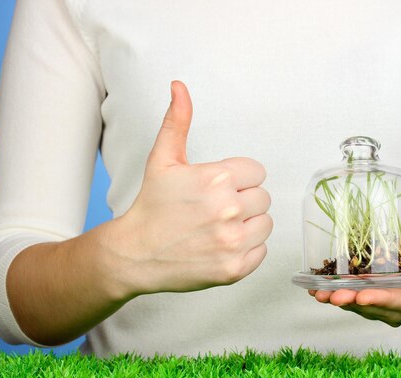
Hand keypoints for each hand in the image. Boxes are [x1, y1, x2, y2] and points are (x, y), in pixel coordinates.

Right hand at [103, 81, 272, 294]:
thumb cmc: (151, 206)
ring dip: (249, 225)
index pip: (257, 172)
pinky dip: (247, 250)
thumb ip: (177, 122)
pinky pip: (262, 251)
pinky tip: (222, 246)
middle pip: (263, 197)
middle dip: (243, 201)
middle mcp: (228, 209)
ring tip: (220, 227)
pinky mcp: (234, 269)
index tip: (218, 189)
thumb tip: (179, 86)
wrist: (135, 254)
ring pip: (266, 223)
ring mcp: (232, 242)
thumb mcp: (162, 160)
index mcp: (216, 179)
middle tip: (215, 210)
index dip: (238, 179)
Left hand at [309, 222, 400, 326]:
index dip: (380, 300)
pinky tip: (320, 288)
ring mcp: (396, 302)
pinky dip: (341, 292)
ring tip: (318, 293)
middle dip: (352, 302)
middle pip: (378, 307)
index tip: (360, 296)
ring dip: (341, 300)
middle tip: (329, 295)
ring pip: (365, 305)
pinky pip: (360, 295)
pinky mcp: (384, 292)